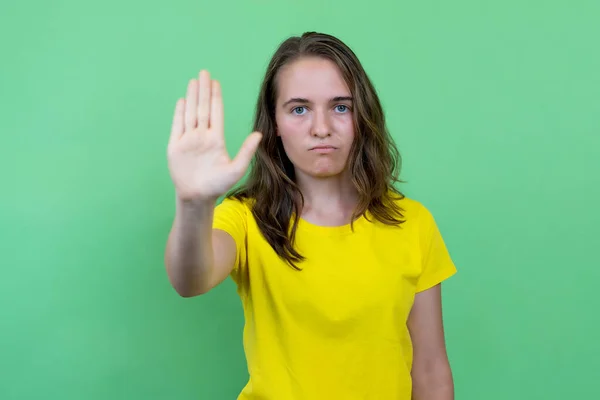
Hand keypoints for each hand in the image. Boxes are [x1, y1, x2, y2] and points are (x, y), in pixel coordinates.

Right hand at [167, 70, 261, 201]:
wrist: (197, 197)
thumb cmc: (217, 185)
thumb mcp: (236, 169)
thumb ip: (246, 151)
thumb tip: (259, 134)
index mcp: (216, 140)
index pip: (216, 113)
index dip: (215, 97)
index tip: (216, 82)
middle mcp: (202, 136)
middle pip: (202, 108)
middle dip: (203, 90)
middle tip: (204, 72)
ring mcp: (188, 140)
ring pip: (190, 113)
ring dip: (191, 97)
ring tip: (193, 81)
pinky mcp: (175, 147)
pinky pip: (177, 126)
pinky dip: (179, 113)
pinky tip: (182, 101)